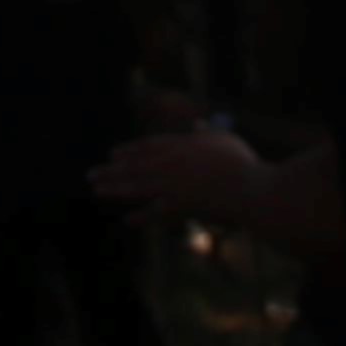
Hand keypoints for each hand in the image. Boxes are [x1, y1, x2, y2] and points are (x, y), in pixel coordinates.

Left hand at [89, 129, 265, 222]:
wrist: (254, 191)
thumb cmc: (245, 165)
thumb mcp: (225, 141)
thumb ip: (207, 134)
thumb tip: (197, 125)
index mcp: (183, 145)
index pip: (149, 146)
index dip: (129, 151)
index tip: (113, 154)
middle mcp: (172, 163)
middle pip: (135, 165)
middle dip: (112, 169)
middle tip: (91, 174)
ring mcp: (174, 184)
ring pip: (137, 185)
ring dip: (115, 187)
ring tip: (96, 189)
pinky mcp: (179, 206)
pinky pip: (155, 213)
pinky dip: (140, 217)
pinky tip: (127, 220)